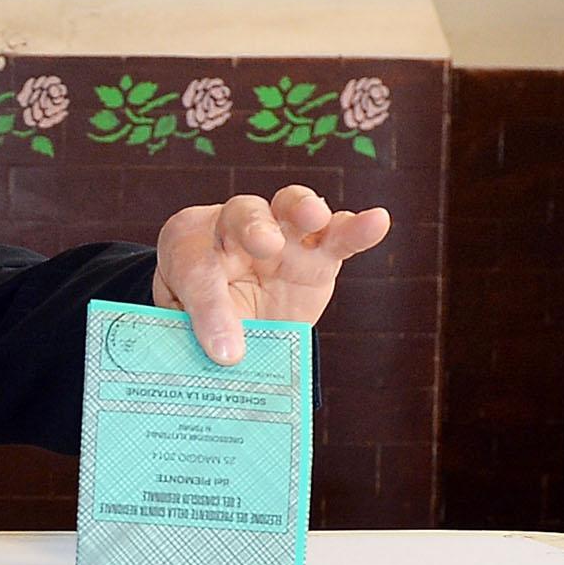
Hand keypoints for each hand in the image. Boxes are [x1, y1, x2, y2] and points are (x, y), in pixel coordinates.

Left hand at [152, 185, 390, 365]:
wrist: (225, 321)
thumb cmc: (198, 314)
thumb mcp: (187, 323)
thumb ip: (204, 331)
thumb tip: (231, 357)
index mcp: (189, 243)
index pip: (195, 264)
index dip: (207, 305)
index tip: (222, 349)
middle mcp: (234, 229)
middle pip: (243, 215)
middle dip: (254, 227)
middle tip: (264, 244)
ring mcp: (281, 239)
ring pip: (291, 209)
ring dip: (303, 208)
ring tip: (314, 216)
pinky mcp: (318, 258)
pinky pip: (338, 237)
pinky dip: (357, 229)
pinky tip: (377, 221)